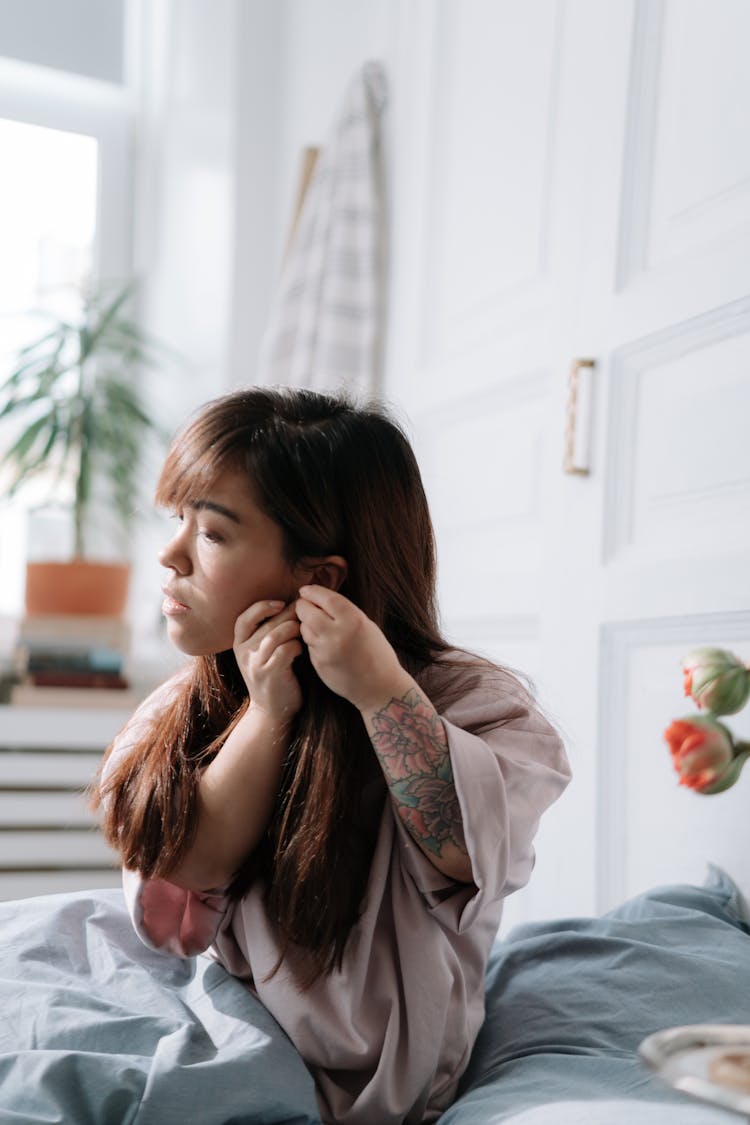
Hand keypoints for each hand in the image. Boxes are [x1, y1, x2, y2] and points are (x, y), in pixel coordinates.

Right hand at [233, 600, 302, 720]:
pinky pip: (285, 650)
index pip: (244, 618)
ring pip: (276, 634)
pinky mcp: (269, 674)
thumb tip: (291, 605)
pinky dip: (297, 646)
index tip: (280, 603)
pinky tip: (302, 650)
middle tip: (304, 614)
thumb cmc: (274, 677)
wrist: (271, 712)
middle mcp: (244, 653)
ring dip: (294, 629)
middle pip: (266, 623)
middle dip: (288, 615)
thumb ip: (268, 633)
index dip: (262, 607)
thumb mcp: (262, 654)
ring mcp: (255, 664)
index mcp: (239, 644)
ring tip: (304, 632)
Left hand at [295, 586, 412, 712]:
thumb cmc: (377, 653)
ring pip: (304, 628)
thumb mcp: (367, 626)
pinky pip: (309, 645)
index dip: (312, 591)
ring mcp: (326, 650)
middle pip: (307, 611)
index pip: (325, 597)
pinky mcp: (319, 663)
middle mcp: (338, 633)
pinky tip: (323, 642)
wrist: (380, 688)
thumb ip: (345, 613)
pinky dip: (312, 640)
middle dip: (303, 605)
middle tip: (305, 604)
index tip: (306, 590)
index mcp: (354, 620)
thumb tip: (321, 599)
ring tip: (317, 624)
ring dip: (306, 623)